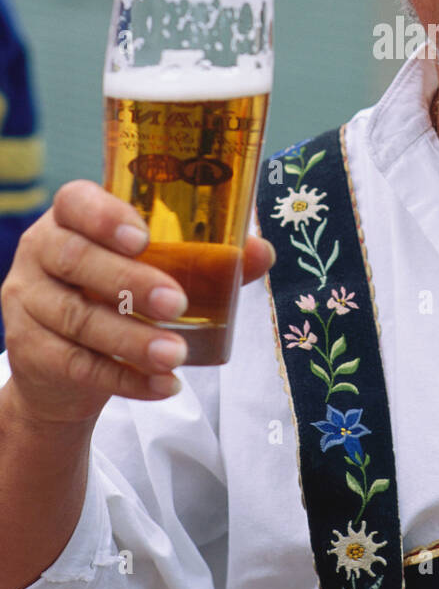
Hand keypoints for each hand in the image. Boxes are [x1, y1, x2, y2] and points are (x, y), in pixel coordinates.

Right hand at [1, 181, 275, 425]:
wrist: (63, 366)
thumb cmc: (117, 295)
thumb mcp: (151, 269)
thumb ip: (204, 257)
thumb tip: (261, 251)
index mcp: (69, 218)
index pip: (75, 202)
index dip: (104, 216)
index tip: (143, 238)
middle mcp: (40, 253)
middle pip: (76, 260)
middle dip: (130, 281)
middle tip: (177, 302)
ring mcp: (27, 302)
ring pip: (77, 319)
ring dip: (132, 340)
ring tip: (177, 354)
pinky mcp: (29, 351)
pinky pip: (76, 366)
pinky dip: (125, 379)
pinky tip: (163, 386)